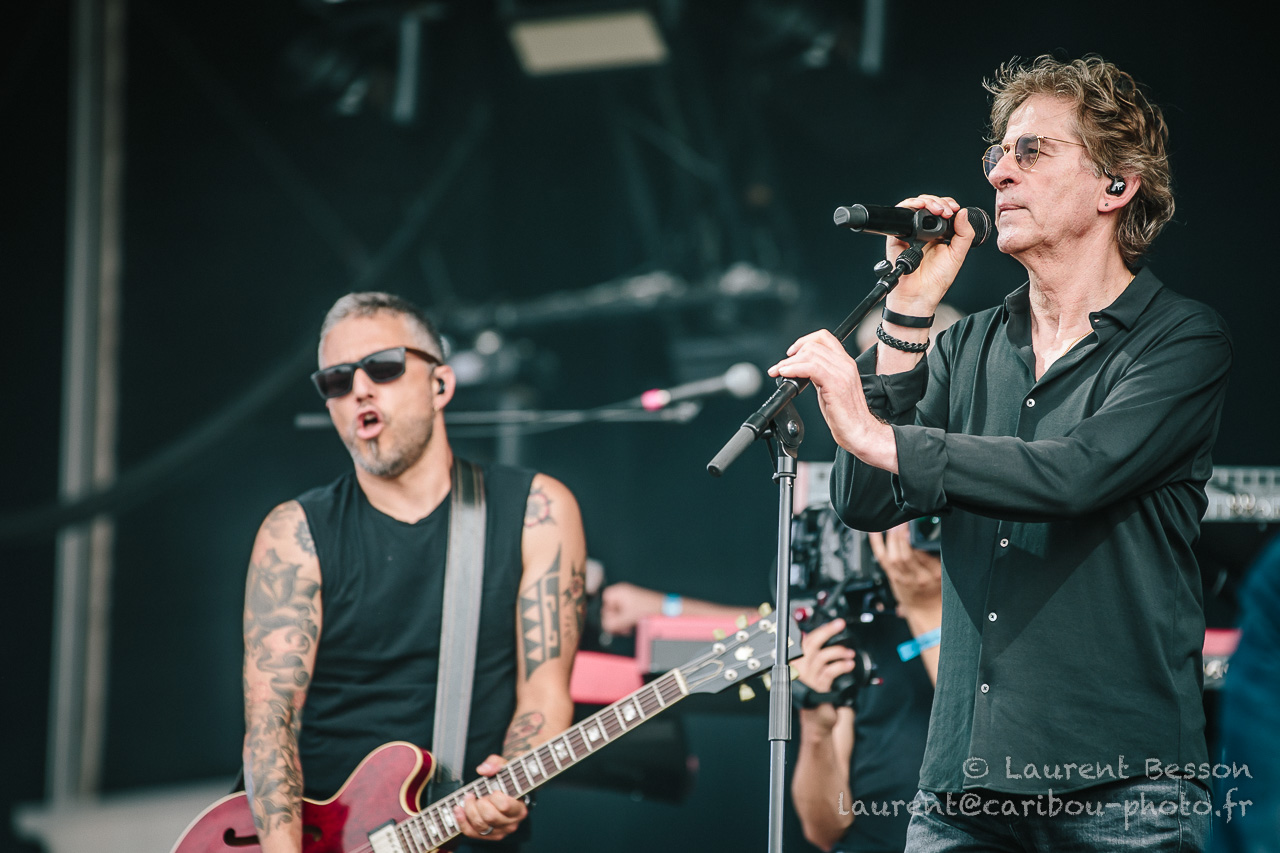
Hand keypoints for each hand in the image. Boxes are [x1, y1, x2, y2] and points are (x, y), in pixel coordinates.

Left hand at [453, 755, 527, 840]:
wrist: (509, 795)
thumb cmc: (508, 781)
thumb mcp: (505, 767)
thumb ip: (496, 764)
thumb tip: (483, 770)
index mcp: (520, 809)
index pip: (504, 806)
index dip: (494, 796)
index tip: (492, 789)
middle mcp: (511, 824)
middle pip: (490, 817)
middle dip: (479, 803)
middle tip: (477, 793)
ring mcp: (499, 832)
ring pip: (479, 825)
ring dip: (469, 810)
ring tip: (468, 798)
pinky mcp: (487, 836)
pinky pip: (471, 833)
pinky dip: (462, 821)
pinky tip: (458, 809)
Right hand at [600, 582, 663, 635]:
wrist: (664, 609)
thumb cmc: (649, 608)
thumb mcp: (627, 617)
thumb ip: (613, 622)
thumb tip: (605, 626)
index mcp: (620, 591)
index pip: (605, 600)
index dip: (608, 611)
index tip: (613, 620)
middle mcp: (623, 593)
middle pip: (610, 607)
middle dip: (615, 620)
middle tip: (620, 628)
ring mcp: (629, 599)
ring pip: (617, 613)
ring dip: (620, 623)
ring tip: (626, 629)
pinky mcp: (634, 606)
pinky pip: (624, 614)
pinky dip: (625, 622)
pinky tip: (630, 627)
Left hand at [768, 330, 896, 469]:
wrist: (860, 431)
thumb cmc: (846, 415)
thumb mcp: (830, 388)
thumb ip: (819, 375)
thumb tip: (800, 369)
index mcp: (845, 362)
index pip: (824, 338)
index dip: (804, 341)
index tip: (791, 353)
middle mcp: (845, 364)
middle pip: (814, 344)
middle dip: (792, 355)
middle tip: (780, 367)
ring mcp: (842, 372)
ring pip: (810, 354)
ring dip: (789, 362)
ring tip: (779, 371)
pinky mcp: (836, 384)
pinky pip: (811, 367)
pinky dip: (794, 369)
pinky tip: (786, 375)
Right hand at [793, 617, 859, 729]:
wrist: (818, 722)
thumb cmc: (817, 698)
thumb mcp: (814, 675)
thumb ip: (815, 658)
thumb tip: (823, 639)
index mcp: (796, 664)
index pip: (805, 641)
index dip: (819, 631)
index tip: (832, 624)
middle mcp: (798, 670)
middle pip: (810, 644)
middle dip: (827, 631)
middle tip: (840, 624)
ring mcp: (806, 680)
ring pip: (820, 657)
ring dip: (838, 652)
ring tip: (849, 654)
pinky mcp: (817, 689)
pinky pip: (829, 672)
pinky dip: (840, 666)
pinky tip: (848, 665)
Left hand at [868, 524, 941, 622]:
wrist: (926, 609)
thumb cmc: (937, 589)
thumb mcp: (944, 573)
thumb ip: (938, 556)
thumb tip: (930, 535)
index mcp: (934, 574)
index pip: (924, 555)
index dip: (916, 541)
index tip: (914, 527)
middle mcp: (918, 577)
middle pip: (906, 556)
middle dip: (902, 536)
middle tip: (901, 521)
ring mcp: (903, 577)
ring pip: (893, 557)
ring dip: (892, 538)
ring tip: (893, 524)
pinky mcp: (892, 577)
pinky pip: (881, 558)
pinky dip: (877, 544)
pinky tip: (874, 532)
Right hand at [882, 196, 978, 317]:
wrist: (919, 294)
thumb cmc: (936, 280)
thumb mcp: (958, 255)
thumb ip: (964, 234)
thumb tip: (963, 212)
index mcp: (939, 234)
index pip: (942, 210)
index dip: (948, 205)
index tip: (954, 209)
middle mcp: (924, 231)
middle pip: (929, 204)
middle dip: (939, 202)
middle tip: (946, 210)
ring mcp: (911, 232)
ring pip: (916, 205)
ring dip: (928, 201)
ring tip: (937, 209)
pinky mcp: (897, 235)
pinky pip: (901, 214)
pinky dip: (910, 205)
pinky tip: (920, 207)